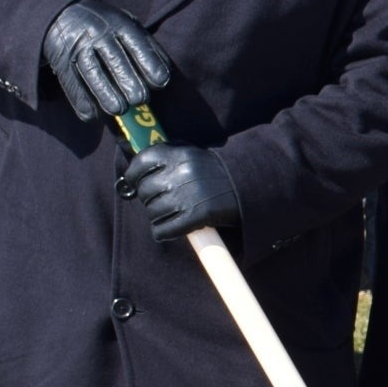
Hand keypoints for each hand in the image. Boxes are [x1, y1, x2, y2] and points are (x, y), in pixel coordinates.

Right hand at [44, 0, 172, 121]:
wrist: (62, 13)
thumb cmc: (106, 27)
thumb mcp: (126, 25)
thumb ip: (145, 46)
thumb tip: (164, 75)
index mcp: (119, 23)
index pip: (137, 43)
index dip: (149, 63)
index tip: (161, 82)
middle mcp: (98, 33)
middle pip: (115, 59)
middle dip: (128, 81)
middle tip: (140, 100)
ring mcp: (77, 46)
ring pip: (92, 72)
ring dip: (105, 93)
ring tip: (118, 110)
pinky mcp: (60, 59)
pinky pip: (70, 81)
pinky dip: (80, 100)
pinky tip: (91, 115)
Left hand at [122, 143, 238, 241]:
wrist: (253, 184)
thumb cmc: (218, 172)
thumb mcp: (194, 155)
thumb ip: (168, 159)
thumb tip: (134, 174)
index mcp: (179, 154)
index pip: (140, 163)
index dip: (134, 176)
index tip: (136, 183)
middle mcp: (181, 173)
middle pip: (144, 192)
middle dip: (150, 200)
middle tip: (163, 201)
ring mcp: (188, 195)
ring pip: (152, 213)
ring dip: (158, 217)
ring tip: (172, 215)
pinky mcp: (197, 215)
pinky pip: (163, 230)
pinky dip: (164, 232)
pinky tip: (172, 229)